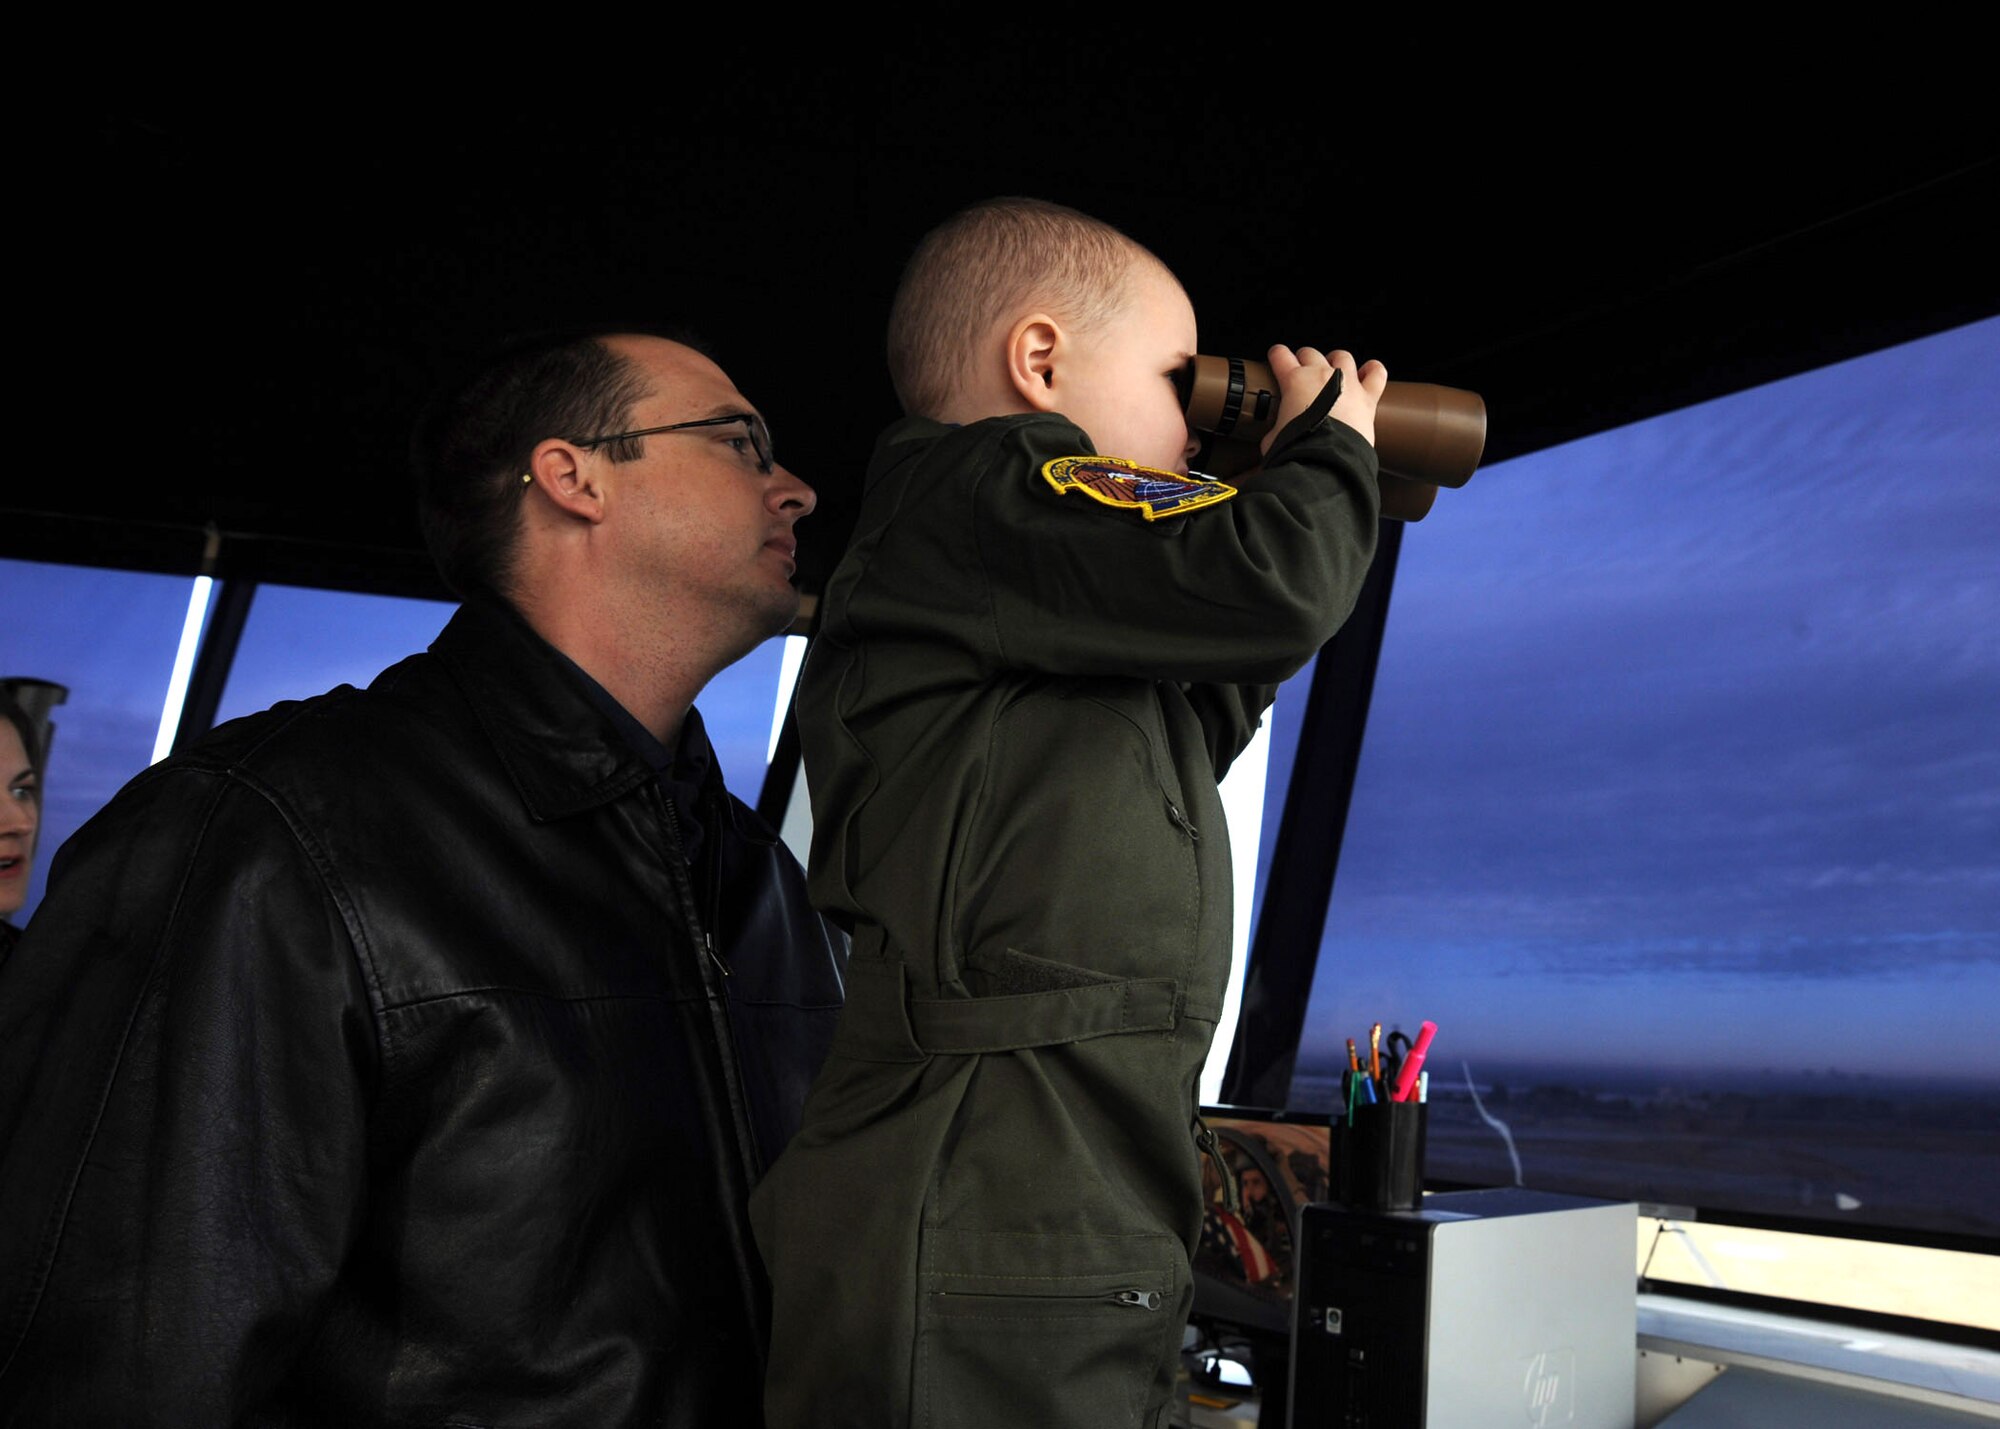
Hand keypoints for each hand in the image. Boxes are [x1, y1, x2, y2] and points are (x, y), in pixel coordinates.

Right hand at [1261, 345, 1388, 452]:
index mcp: (1294, 381)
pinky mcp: (1367, 397)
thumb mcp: (1273, 437)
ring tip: (1333, 368)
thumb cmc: (1298, 448)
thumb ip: (1275, 429)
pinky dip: (1373, 370)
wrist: (1325, 459)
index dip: (1277, 355)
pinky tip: (1368, 371)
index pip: (1281, 356)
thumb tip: (1274, 435)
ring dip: (1336, 360)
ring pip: (1342, 357)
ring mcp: (1347, 383)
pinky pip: (1375, 373)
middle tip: (1302, 369)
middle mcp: (1321, 375)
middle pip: (1311, 353)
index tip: (1277, 356)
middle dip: (1305, 358)